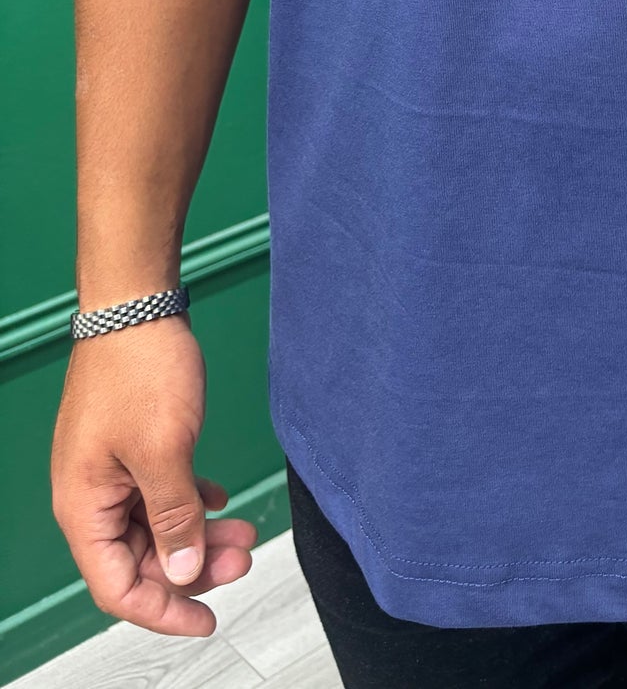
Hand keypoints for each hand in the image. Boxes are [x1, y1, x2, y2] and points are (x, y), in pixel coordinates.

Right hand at [52, 315, 256, 635]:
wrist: (137, 304)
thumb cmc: (140, 368)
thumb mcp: (164, 452)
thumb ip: (174, 518)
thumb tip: (183, 572)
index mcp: (85, 507)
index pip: (118, 586)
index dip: (163, 609)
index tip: (207, 619)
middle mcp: (92, 495)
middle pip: (142, 557)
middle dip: (192, 565)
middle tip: (243, 557)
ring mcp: (111, 469)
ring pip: (157, 523)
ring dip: (198, 533)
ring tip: (243, 531)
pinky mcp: (132, 444)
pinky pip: (160, 491)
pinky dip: (191, 501)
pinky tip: (219, 499)